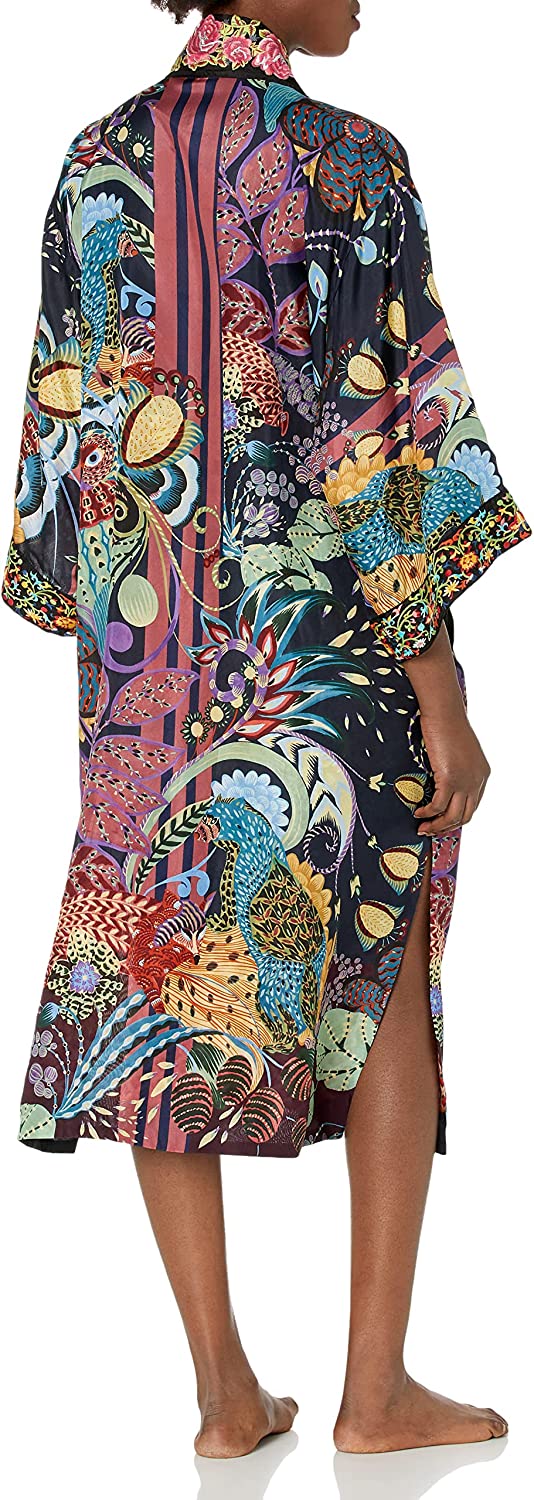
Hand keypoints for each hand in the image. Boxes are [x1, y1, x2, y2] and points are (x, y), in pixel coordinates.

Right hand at [415, 706, 490, 835]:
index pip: (472, 805)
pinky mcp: (451, 779)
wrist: (444, 713)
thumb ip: (456, 768)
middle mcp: (477, 780)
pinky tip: (418, 812)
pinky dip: (428, 813)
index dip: (456, 817)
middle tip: (430, 830)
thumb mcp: (458, 751)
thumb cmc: (447, 725)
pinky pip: (438, 805)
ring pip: (453, 816)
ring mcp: (465, 781)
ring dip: (437, 826)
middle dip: (446, 827)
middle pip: (465, 816)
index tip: (441, 821)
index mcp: (482, 774)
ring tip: (422, 826)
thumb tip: (440, 779)